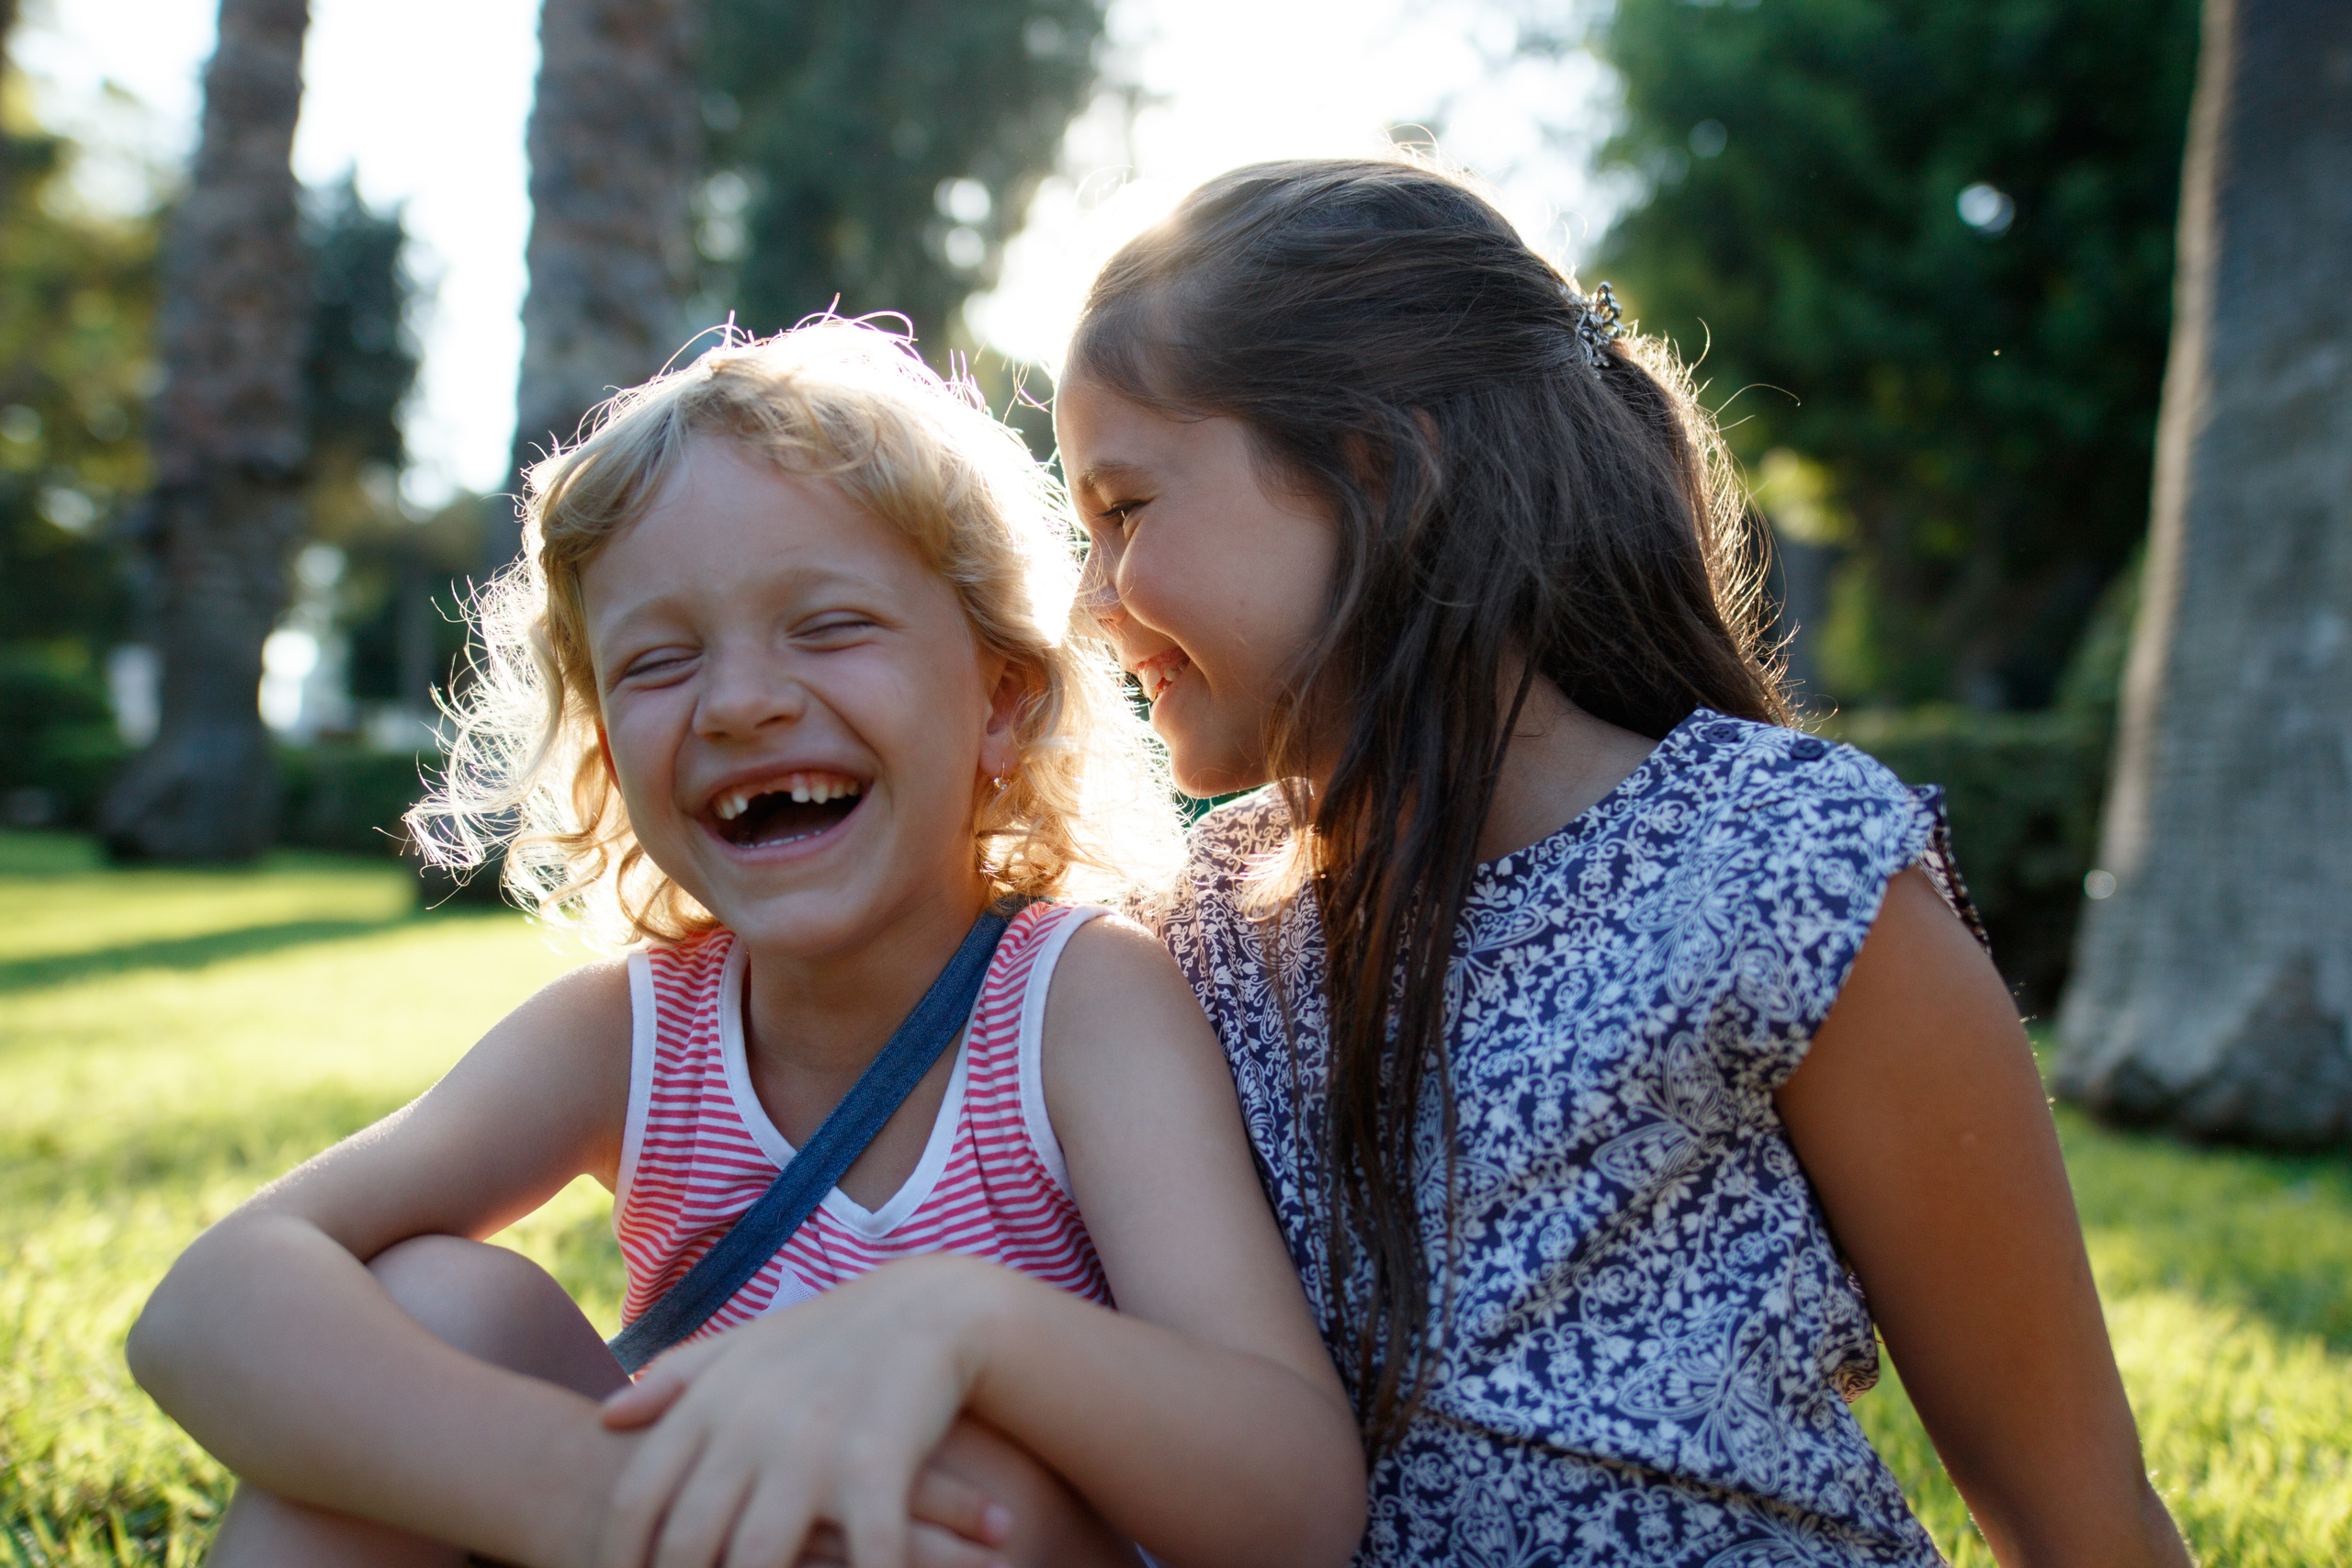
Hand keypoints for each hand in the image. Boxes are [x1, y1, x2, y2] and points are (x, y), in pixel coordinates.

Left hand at [594, 1254, 1015, 1567]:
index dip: (617, 1558)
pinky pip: (860, 1554)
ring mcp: (813, 1448)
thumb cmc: (828, 1336)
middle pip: (689, 1541)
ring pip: (758, 1558)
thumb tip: (605, 1411)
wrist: (927, 1308)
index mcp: (712, 1402)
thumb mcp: (743, 1345)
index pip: (638, 1498)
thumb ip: (675, 1377)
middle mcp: (751, 1425)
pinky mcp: (875, 1466)